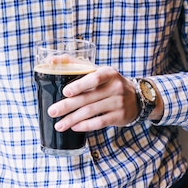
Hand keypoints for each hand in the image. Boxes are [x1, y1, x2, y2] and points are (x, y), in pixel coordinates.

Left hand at [47, 67, 161, 131]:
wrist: (137, 97)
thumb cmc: (110, 82)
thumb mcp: (98, 70)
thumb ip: (76, 64)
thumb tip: (51, 60)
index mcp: (108, 73)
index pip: (94, 78)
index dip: (80, 85)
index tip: (65, 92)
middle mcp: (115, 87)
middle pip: (88, 98)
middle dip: (67, 106)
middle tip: (52, 111)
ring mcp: (118, 102)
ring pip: (91, 112)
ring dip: (72, 119)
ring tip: (59, 125)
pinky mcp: (119, 116)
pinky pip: (99, 122)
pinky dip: (85, 126)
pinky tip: (74, 127)